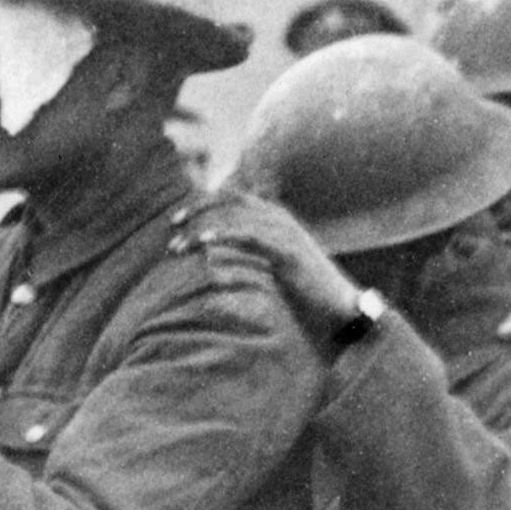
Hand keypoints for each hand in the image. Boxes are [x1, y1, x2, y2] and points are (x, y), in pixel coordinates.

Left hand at [188, 189, 368, 343]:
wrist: (339, 311)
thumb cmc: (304, 294)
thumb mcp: (268, 270)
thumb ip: (245, 258)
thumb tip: (213, 261)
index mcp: (274, 219)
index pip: (232, 198)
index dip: (201, 205)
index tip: (175, 223)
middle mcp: (279, 219)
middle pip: (230, 199)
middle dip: (196, 209)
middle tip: (171, 228)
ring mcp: (285, 232)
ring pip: (235, 217)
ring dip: (201, 229)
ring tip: (178, 246)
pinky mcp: (287, 251)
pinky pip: (249, 235)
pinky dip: (223, 235)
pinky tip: (203, 241)